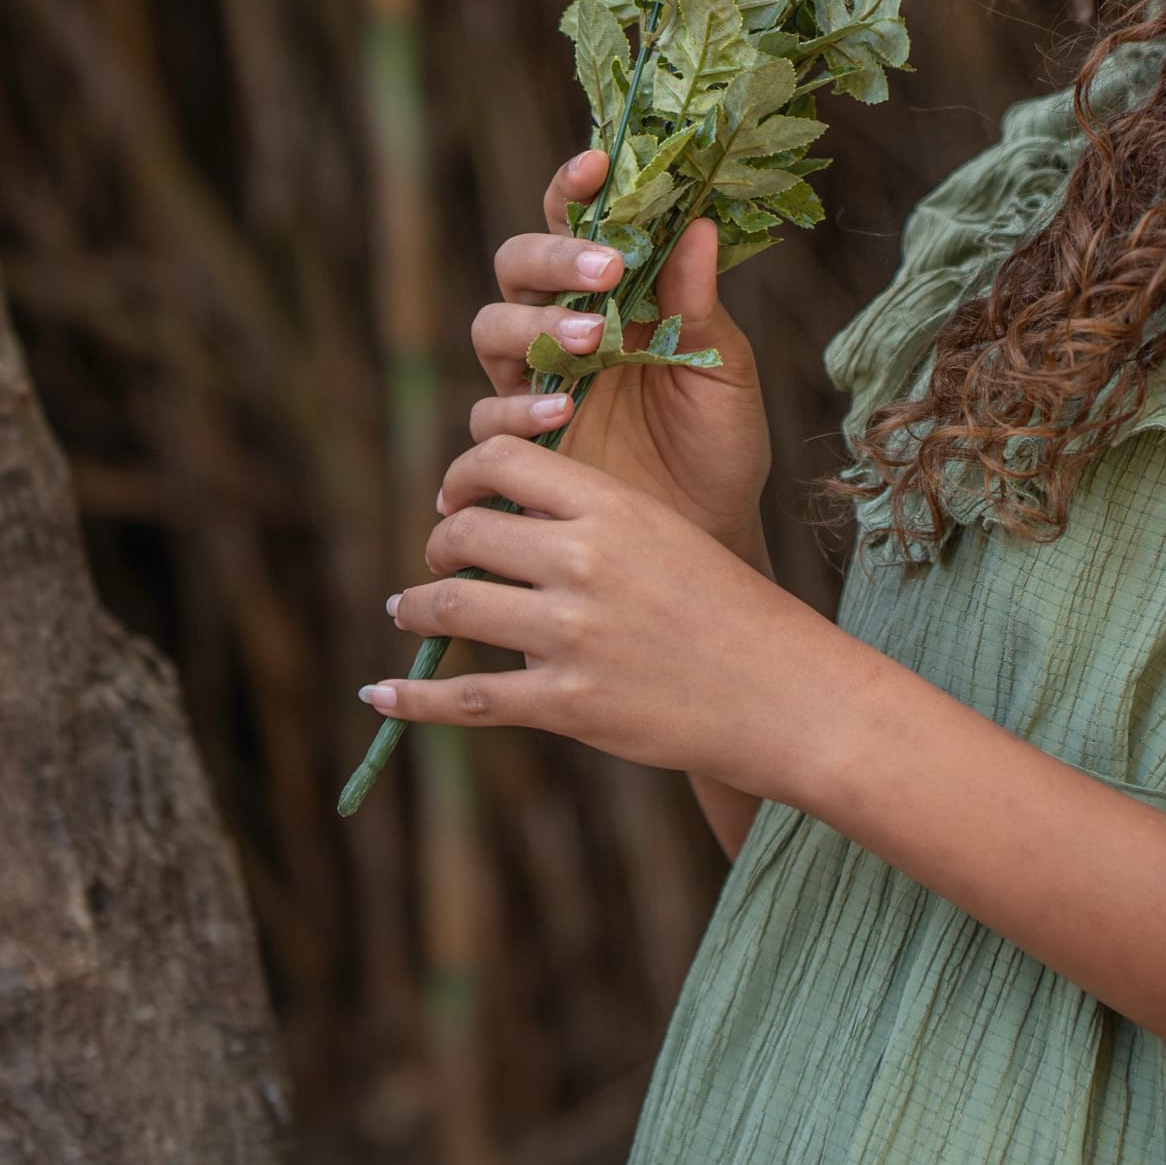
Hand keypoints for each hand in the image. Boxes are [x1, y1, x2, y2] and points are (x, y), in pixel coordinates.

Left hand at [362, 439, 834, 787]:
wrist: (783, 692)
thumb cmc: (729, 609)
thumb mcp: (666, 534)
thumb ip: (591, 519)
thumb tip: (507, 517)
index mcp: (612, 507)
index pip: (498, 461)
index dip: (460, 477)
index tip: (456, 501)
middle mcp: (583, 562)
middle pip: (465, 533)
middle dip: (438, 549)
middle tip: (438, 563)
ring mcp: (571, 635)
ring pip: (453, 608)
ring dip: (414, 609)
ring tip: (405, 610)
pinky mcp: (567, 703)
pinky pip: (467, 696)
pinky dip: (412, 697)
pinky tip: (382, 693)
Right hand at [470, 148, 772, 564]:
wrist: (708, 536)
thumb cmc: (720, 445)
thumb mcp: (723, 372)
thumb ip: (699, 307)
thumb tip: (701, 225)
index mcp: (614, 296)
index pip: (578, 224)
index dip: (574, 189)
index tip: (595, 163)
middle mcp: (562, 328)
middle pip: (518, 266)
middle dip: (552, 258)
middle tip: (605, 270)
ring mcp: (534, 383)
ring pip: (491, 326)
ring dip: (534, 325)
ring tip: (590, 342)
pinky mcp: (519, 444)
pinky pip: (488, 412)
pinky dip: (517, 406)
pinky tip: (561, 412)